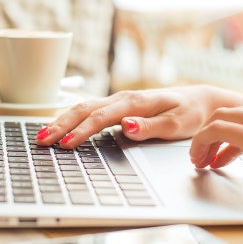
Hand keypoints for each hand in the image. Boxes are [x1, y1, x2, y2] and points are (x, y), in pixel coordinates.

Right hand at [36, 85, 242, 147]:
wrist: (201, 101)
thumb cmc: (191, 113)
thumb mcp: (178, 124)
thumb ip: (151, 127)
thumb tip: (126, 126)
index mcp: (135, 102)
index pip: (101, 117)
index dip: (81, 131)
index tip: (64, 144)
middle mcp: (123, 99)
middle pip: (84, 109)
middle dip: (61, 125)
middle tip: (41, 140)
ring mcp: (118, 101)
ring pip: (83, 107)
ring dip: (61, 120)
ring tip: (42, 135)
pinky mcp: (117, 106)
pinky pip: (88, 109)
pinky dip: (71, 117)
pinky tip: (59, 125)